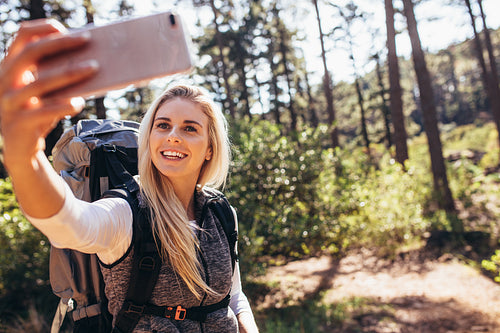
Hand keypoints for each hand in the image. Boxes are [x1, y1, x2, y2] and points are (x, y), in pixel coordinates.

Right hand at [0, 19, 97, 168]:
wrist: (21, 148)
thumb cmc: (37, 113)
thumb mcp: (43, 92)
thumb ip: (55, 75)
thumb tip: (90, 59)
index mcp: (10, 67)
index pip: (21, 37)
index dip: (42, 28)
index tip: (64, 28)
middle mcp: (5, 80)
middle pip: (31, 53)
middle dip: (60, 43)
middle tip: (88, 40)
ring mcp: (9, 102)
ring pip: (40, 83)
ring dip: (70, 73)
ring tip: (94, 67)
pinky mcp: (19, 123)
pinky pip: (43, 111)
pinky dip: (63, 105)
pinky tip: (79, 103)